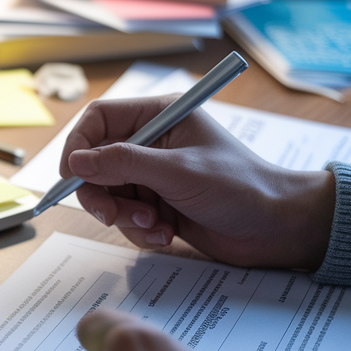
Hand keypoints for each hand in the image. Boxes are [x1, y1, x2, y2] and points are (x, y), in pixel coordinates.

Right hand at [60, 95, 335, 269]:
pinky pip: (125, 217)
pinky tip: (165, 235)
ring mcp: (153, 175)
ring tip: (155, 226)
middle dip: (101, 193)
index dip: (79, 146)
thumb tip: (76, 161)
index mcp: (160, 116)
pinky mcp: (157, 204)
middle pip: (96, 162)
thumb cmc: (240, 188)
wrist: (277, 228)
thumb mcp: (178, 172)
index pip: (99, 120)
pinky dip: (139, 231)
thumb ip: (123, 163)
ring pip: (108, 194)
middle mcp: (152, 142)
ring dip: (123, 216)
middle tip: (112, 215)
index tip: (73, 176)